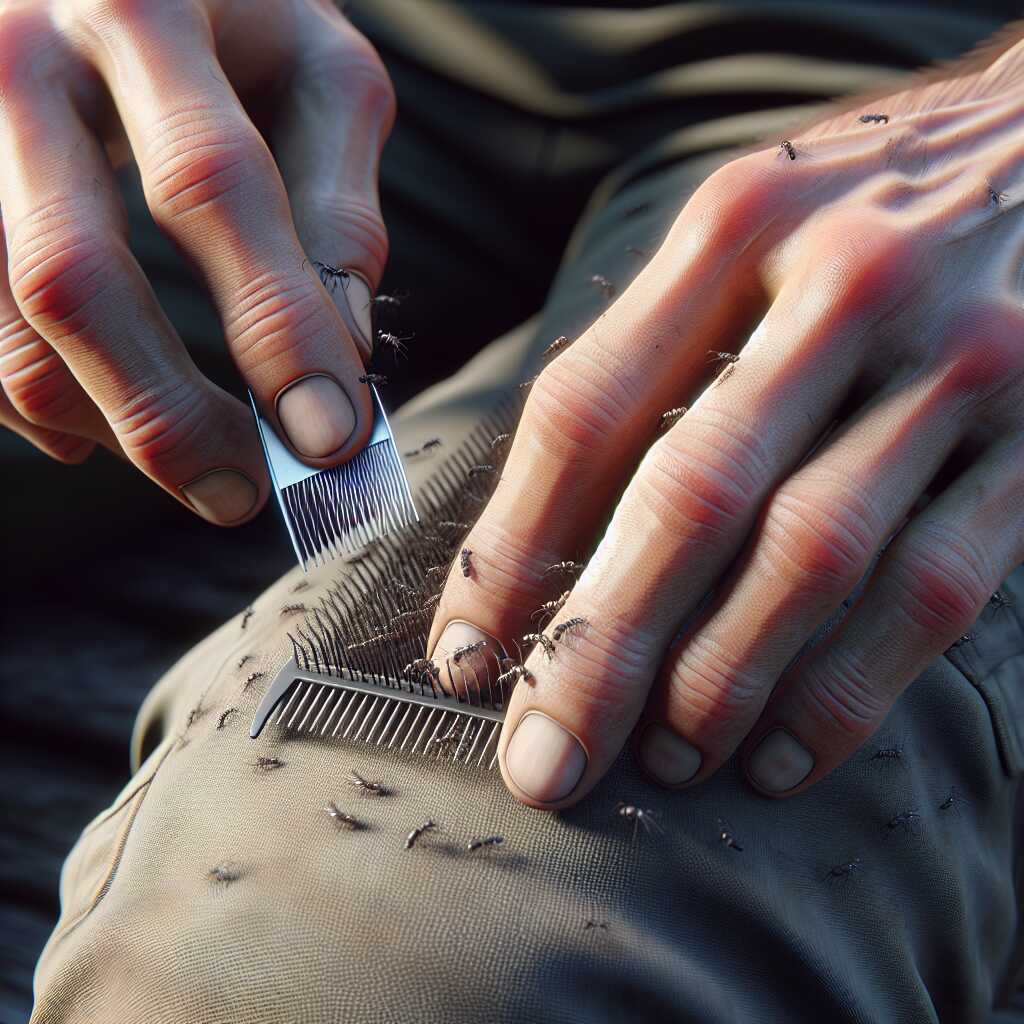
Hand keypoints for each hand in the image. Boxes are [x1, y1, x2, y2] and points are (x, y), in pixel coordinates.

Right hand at [0, 0, 393, 523]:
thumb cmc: (238, 24)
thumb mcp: (318, 72)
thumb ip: (340, 201)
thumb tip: (346, 353)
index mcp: (141, 6)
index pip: (208, 184)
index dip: (274, 324)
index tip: (329, 438)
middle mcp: (16, 56)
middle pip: (73, 274)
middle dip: (167, 415)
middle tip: (245, 496)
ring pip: (7, 324)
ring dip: (110, 426)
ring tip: (202, 470)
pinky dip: (40, 406)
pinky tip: (105, 423)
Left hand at [428, 58, 1023, 806]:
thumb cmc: (867, 206)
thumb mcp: (751, 228)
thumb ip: (657, 349)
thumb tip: (544, 529)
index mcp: (735, 228)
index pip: (585, 410)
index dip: (512, 548)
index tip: (463, 656)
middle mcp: (841, 285)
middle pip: (689, 496)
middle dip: (602, 649)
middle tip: (540, 761)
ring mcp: (957, 361)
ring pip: (811, 555)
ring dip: (721, 681)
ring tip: (658, 763)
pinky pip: (935, 589)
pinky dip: (847, 690)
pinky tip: (779, 757)